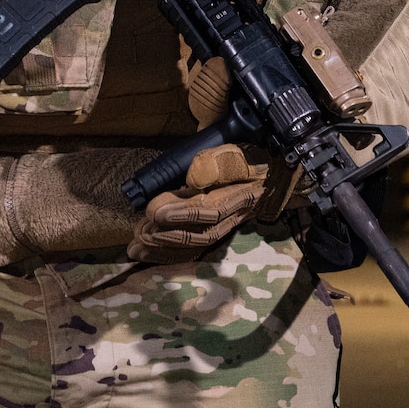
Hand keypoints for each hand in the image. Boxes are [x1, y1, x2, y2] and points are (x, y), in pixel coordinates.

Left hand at [127, 144, 299, 262]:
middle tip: (141, 231)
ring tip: (137, 248)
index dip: (181, 213)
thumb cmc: (250, 157)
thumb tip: (194, 177)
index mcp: (240, 195)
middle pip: (202, 234)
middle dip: (168, 236)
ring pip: (196, 246)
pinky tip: (148, 256)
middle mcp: (233, 217)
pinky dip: (170, 256)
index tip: (153, 211)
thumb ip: (217, 162)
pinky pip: (195, 249)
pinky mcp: (215, 232)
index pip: (211, 209)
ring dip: (165, 250)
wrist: (271, 173)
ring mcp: (225, 228)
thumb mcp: (236, 151)